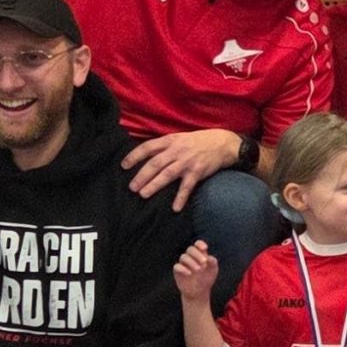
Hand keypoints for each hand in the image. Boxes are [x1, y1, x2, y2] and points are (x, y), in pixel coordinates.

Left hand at [121, 127, 242, 210]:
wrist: (222, 143)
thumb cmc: (198, 141)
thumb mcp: (179, 138)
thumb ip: (164, 146)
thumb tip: (145, 156)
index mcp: (170, 141)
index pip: (148, 147)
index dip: (134, 156)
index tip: (124, 166)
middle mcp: (177, 151)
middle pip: (155, 163)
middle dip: (142, 175)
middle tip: (131, 187)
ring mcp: (187, 162)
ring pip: (167, 174)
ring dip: (154, 185)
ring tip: (143, 195)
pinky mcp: (197, 172)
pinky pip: (187, 187)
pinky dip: (181, 198)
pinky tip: (175, 208)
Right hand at [173, 240, 218, 301]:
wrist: (199, 292)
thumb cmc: (206, 278)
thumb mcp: (213, 270)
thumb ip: (213, 262)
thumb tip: (209, 257)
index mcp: (200, 254)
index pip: (197, 244)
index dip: (200, 244)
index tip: (205, 248)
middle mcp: (191, 257)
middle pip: (190, 249)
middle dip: (197, 254)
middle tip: (204, 262)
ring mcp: (183, 264)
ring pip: (183, 257)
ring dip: (191, 262)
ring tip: (198, 269)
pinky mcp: (177, 271)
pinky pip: (177, 266)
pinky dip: (183, 268)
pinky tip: (190, 273)